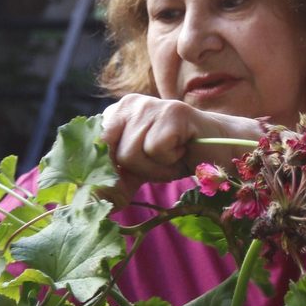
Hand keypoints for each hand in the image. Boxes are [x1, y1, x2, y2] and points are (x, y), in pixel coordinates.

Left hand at [100, 95, 259, 208]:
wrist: (219, 150)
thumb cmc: (176, 158)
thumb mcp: (138, 171)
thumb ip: (113, 181)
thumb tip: (86, 203)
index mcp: (114, 114)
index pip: (92, 147)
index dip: (106, 171)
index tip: (124, 181)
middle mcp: (128, 103)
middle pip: (109, 153)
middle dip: (132, 170)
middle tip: (157, 165)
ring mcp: (149, 105)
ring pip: (131, 154)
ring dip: (155, 168)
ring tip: (173, 156)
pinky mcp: (171, 112)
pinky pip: (155, 150)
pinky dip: (169, 161)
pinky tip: (183, 149)